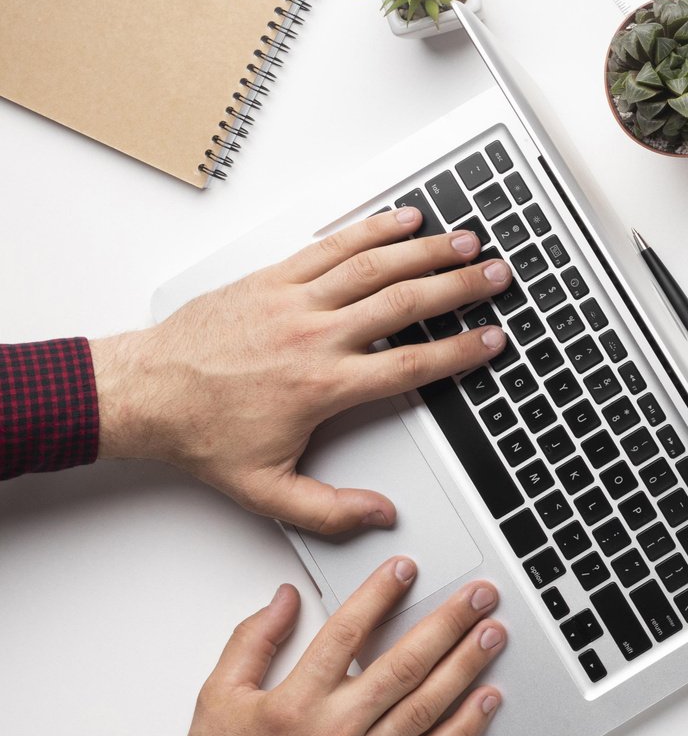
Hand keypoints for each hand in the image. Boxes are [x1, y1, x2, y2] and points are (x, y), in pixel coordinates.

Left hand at [92, 207, 511, 533]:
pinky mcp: (271, 279)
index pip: (410, 364)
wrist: (142, 393)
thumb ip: (329, 509)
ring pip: (374, 266)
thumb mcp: (264, 490)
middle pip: (405, 303)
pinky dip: (371, 229)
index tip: (491, 340)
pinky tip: (402, 219)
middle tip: (497, 277)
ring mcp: (293, 301)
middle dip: (460, 288)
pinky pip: (330, 247)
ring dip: (426, 250)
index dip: (459, 352)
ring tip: (466, 242)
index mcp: (323, 385)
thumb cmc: (200, 435)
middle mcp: (314, 336)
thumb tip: (380, 515)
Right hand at [145, 558, 503, 735]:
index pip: (347, 634)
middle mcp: (333, 732)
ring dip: (465, 667)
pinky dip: (464, 730)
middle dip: (447, 624)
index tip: (406, 568)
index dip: (380, 594)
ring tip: (493, 634)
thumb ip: (252, 640)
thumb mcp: (217, 697)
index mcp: (293, 703)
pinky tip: (488, 701)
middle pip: (403, 666)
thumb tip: (286, 597)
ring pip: (425, 708)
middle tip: (479, 595)